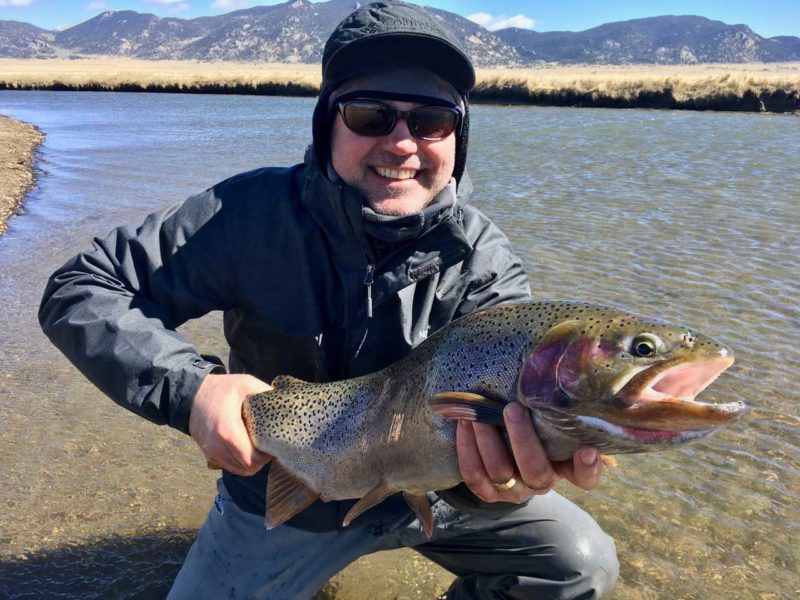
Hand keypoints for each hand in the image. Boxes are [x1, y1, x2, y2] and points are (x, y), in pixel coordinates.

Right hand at [188, 373, 272, 476]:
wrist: (192, 395)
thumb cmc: (222, 389)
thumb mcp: (246, 384)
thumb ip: (266, 394)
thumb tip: (287, 403)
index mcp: (227, 431)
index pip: (251, 460)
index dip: (266, 456)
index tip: (273, 443)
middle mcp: (217, 447)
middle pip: (247, 468)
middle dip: (262, 460)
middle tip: (268, 445)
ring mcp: (212, 453)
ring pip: (239, 470)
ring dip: (252, 462)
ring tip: (259, 446)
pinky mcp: (210, 456)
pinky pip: (231, 466)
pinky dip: (242, 462)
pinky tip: (248, 447)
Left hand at [456, 402, 602, 502]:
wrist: (502, 451)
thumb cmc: (532, 426)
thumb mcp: (545, 421)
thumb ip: (550, 409)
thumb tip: (547, 373)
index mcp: (563, 467)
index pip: (584, 476)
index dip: (588, 468)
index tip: (588, 448)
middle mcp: (541, 482)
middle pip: (536, 472)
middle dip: (523, 440)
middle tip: (513, 409)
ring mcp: (514, 490)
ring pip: (501, 473)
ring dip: (487, 441)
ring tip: (478, 416)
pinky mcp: (487, 492)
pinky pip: (474, 476)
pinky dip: (467, 450)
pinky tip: (464, 425)